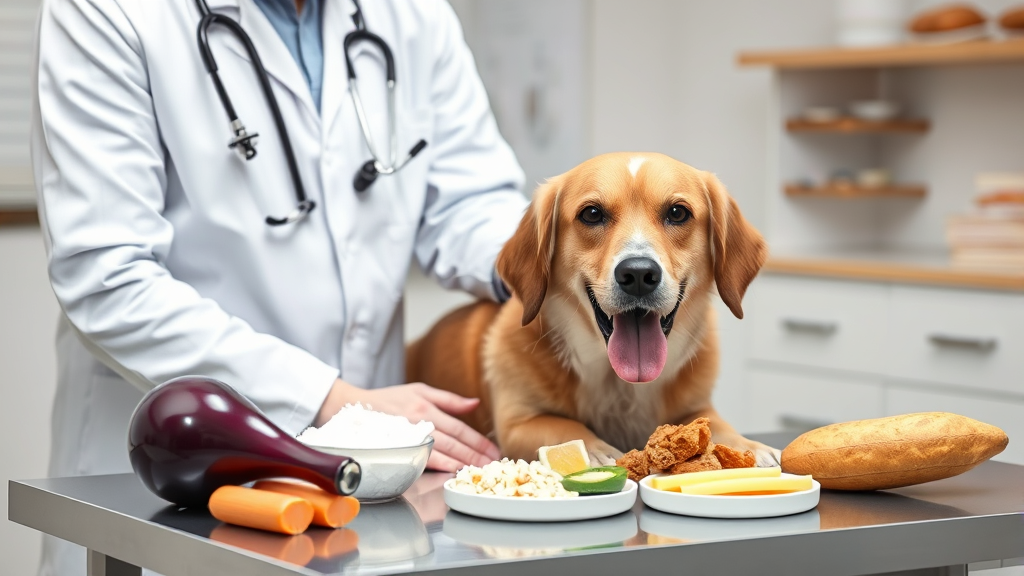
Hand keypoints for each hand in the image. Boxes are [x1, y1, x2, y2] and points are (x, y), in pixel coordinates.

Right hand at [316, 379, 500, 471]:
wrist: (350, 408)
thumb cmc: (388, 399)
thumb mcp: (419, 390)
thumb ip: (449, 399)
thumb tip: (475, 404)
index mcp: (425, 406)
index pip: (459, 428)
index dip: (478, 441)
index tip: (493, 451)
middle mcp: (417, 421)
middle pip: (453, 442)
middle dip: (475, 456)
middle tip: (492, 465)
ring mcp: (405, 436)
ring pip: (440, 453)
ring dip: (461, 464)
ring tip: (478, 471)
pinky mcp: (395, 448)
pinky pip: (420, 461)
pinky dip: (438, 467)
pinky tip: (451, 473)